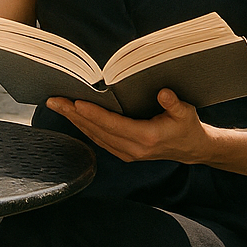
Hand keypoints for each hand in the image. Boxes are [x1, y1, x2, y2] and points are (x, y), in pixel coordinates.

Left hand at [46, 89, 211, 163]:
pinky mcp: (124, 153)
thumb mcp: (185, 113)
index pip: (113, 124)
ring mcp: (127, 153)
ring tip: (58, 105)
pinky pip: (99, 140)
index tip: (76, 103)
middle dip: (74, 115)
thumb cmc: (187, 127)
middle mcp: (133, 149)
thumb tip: (163, 93)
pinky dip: (84, 128)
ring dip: (75, 121)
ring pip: (95, 136)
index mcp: (147, 137)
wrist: (192, 149)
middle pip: (98, 130)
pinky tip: (73, 117)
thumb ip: (173, 104)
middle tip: (54, 100)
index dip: (93, 114)